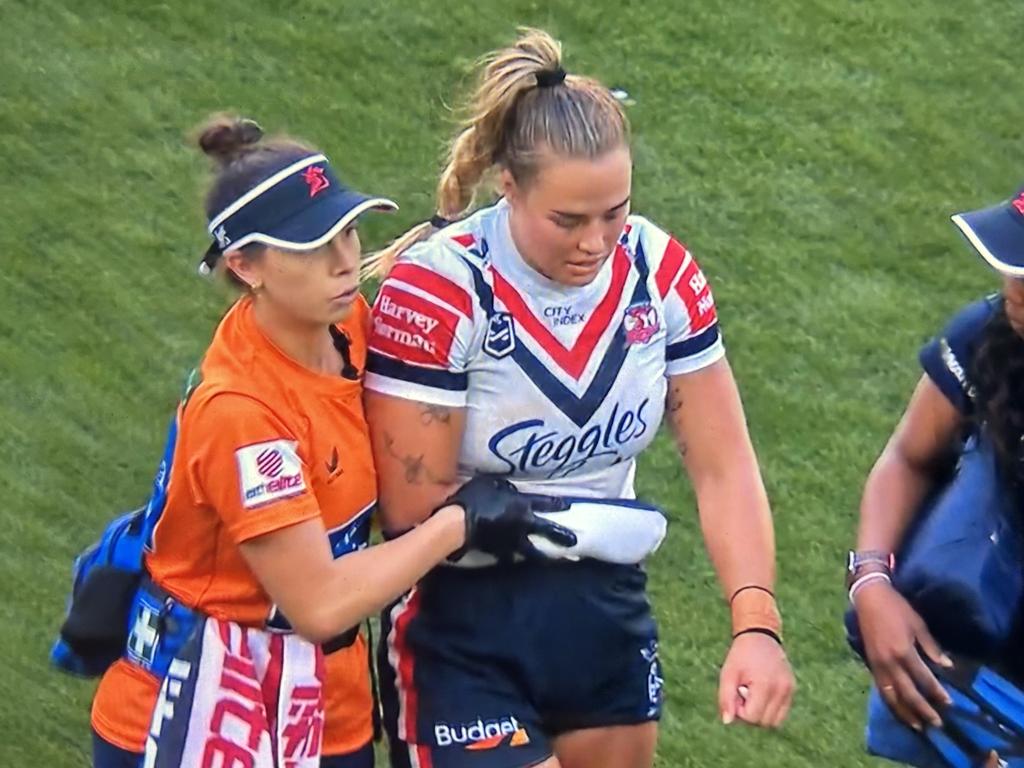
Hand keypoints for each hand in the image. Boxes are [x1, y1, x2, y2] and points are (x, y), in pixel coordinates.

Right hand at [443, 475, 574, 561]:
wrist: (459, 522)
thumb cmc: (474, 497)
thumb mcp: (490, 483)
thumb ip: (504, 488)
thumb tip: (510, 490)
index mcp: (522, 505)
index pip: (545, 503)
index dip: (557, 504)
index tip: (568, 506)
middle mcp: (523, 524)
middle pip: (548, 531)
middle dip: (562, 536)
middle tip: (575, 542)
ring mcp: (512, 541)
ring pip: (533, 552)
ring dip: (543, 557)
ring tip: (552, 562)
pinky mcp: (499, 553)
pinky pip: (507, 558)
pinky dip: (509, 559)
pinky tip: (512, 563)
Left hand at [719, 632, 793, 727]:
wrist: (759, 635)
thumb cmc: (741, 655)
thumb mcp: (728, 674)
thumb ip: (725, 698)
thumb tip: (727, 722)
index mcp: (765, 684)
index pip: (752, 717)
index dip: (740, 711)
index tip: (736, 694)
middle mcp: (781, 689)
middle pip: (764, 722)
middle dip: (750, 714)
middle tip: (743, 693)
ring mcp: (789, 689)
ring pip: (775, 721)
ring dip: (761, 714)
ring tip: (753, 694)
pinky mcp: (792, 689)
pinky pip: (782, 713)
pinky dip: (770, 709)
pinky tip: (761, 693)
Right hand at [854, 579, 951, 729]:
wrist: (868, 598)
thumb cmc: (897, 608)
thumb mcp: (918, 624)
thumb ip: (931, 647)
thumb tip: (947, 666)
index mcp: (903, 651)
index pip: (923, 678)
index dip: (937, 692)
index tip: (949, 703)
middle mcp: (889, 662)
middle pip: (907, 693)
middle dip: (922, 709)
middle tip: (936, 723)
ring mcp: (877, 665)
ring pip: (891, 695)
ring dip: (904, 712)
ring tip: (917, 725)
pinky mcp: (870, 664)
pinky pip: (881, 688)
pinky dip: (890, 702)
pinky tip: (898, 710)